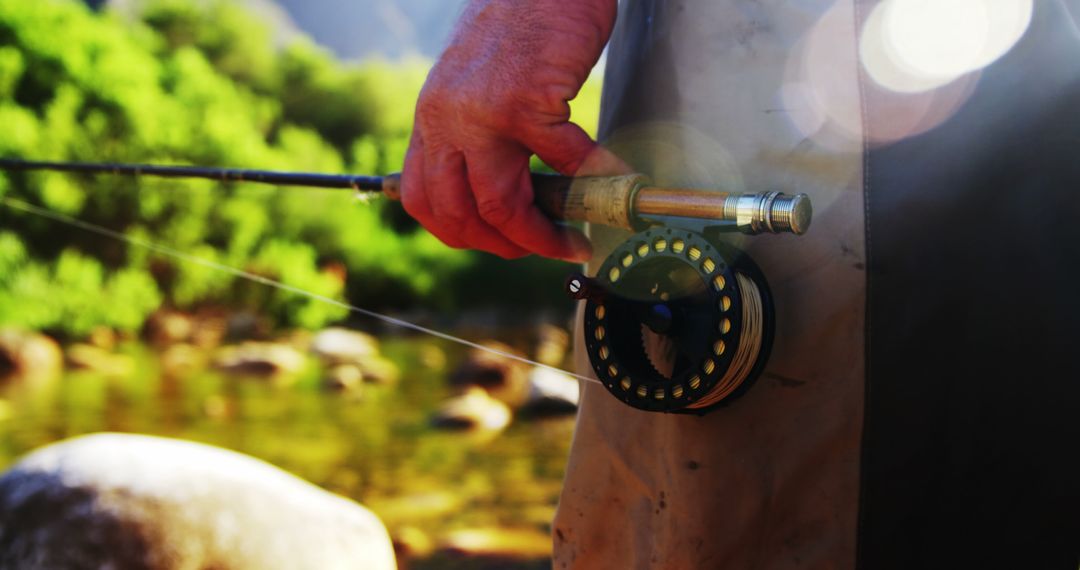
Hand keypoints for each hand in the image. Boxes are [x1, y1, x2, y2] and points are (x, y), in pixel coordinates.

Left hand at [401, 0, 620, 261]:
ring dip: (539, 235)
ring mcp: (482, 113)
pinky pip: (565, 161)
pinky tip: (613, 182)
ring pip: (500, 203)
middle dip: (501, 245)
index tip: (496, 241)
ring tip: (570, 241)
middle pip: (458, 213)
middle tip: (538, 248)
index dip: (459, 233)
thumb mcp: (474, 83)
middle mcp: (445, 119)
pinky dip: (594, 180)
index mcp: (433, 117)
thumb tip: (504, 187)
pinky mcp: (527, 100)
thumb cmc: (520, 24)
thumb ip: (475, 132)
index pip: (422, 199)